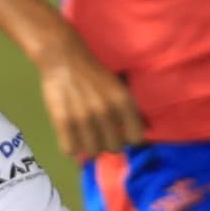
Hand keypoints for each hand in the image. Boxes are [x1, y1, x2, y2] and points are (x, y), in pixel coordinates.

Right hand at [33, 37, 146, 162]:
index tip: (121, 133)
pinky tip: (72, 137)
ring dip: (90, 147)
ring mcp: (84, 117)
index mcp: (124, 101)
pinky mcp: (63, 121)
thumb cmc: (94, 73)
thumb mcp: (119, 87)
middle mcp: (106, 111)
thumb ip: (131, 109)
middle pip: (115, 148)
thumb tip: (146, 130)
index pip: (136, 139)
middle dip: (109, 143)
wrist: (64, 58)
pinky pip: (70, 149)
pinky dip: (71, 147)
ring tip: (86, 137)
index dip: (129, 138)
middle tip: (101, 135)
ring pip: (93, 152)